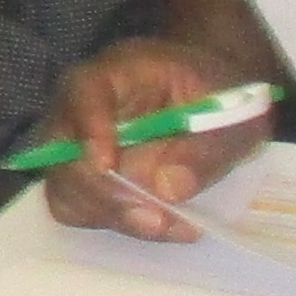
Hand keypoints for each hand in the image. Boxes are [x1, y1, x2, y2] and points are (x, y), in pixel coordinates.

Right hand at [38, 38, 277, 237]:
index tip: (106, 165)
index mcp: (120, 71)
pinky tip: (157, 224)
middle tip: (157, 220)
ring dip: (109, 213)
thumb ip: (206, 149)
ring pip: (63, 184)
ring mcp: (77, 141)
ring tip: (167, 225)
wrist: (212, 92)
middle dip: (103, 192)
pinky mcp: (83, 173)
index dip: (88, 127)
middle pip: (60, 147)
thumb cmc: (222, 93)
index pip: (84, 89)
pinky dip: (111, 220)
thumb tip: (167, 190)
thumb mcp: (235, 115)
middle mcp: (83, 104)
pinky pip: (75, 204)